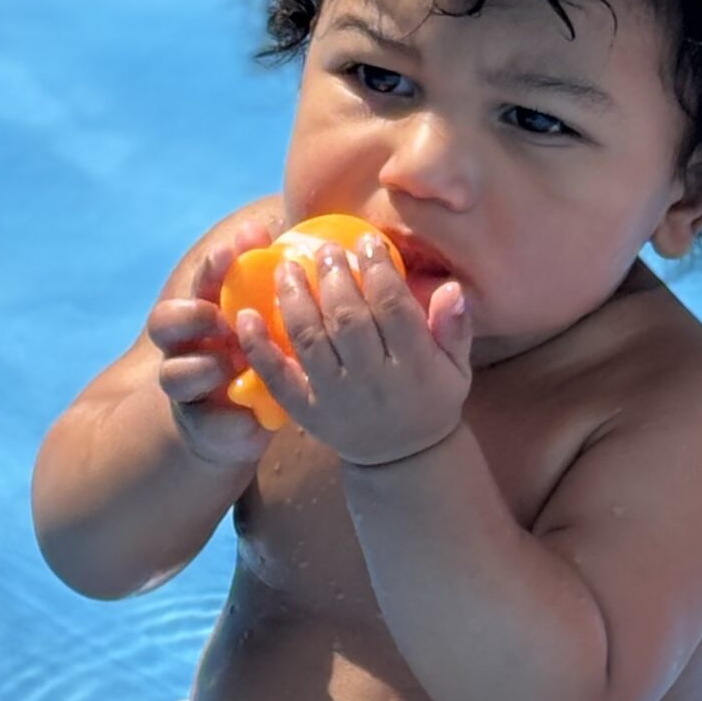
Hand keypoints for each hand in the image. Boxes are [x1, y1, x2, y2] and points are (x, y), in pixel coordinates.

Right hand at [146, 208, 282, 469]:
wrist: (238, 426)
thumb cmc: (258, 364)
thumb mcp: (268, 327)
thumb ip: (275, 295)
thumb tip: (314, 247)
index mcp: (204, 315)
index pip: (201, 282)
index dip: (216, 263)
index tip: (239, 246)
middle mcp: (184, 348)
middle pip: (164, 322)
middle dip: (192, 316)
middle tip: (223, 318)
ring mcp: (186, 390)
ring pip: (173, 375)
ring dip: (203, 368)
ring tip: (231, 367)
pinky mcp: (200, 428)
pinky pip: (206, 424)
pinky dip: (228, 421)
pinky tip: (250, 420)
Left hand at [232, 230, 473, 467]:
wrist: (402, 458)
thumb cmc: (430, 399)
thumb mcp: (456, 368)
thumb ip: (455, 327)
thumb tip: (452, 288)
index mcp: (414, 366)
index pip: (393, 308)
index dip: (378, 270)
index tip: (366, 241)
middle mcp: (373, 381)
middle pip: (347, 319)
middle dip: (334, 277)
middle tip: (326, 250)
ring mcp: (335, 397)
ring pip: (309, 339)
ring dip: (294, 298)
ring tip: (287, 267)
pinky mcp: (306, 411)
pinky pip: (276, 377)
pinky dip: (257, 346)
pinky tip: (245, 315)